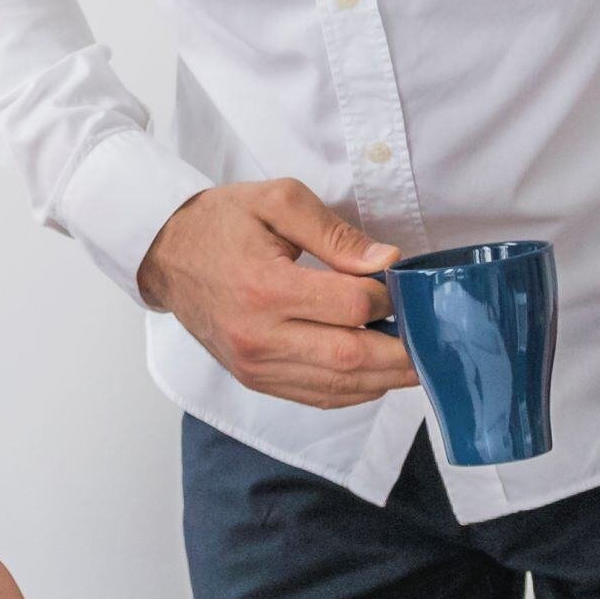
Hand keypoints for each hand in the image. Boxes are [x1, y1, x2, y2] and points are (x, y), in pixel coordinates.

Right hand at [135, 180, 414, 408]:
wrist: (165, 253)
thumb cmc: (220, 222)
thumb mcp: (277, 200)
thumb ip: (334, 231)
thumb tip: (386, 260)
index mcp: (265, 287)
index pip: (350, 304)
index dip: (387, 296)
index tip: (399, 281)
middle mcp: (259, 336)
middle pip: (351, 357)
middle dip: (402, 352)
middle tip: (433, 340)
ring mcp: (255, 365)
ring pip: (339, 387)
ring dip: (385, 378)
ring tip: (417, 362)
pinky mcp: (254, 379)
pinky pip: (316, 397)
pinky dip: (355, 391)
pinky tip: (377, 375)